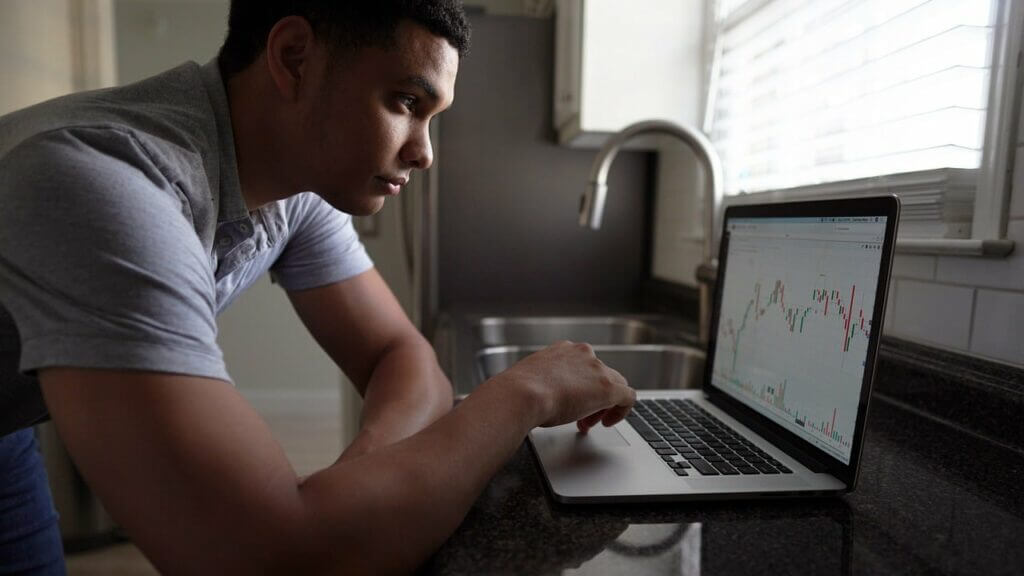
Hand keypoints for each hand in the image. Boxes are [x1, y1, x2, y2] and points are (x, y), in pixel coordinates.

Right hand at [493, 341, 634, 430]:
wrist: (521, 394)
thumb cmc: (519, 391)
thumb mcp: (531, 379)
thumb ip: (543, 382)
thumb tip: (542, 395)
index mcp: (563, 350)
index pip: (583, 366)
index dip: (580, 388)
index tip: (572, 403)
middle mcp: (582, 354)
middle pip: (600, 376)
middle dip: (592, 398)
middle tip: (581, 418)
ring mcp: (597, 369)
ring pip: (614, 386)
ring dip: (602, 406)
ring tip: (588, 424)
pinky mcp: (608, 387)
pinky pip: (627, 397)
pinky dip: (621, 410)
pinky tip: (608, 422)